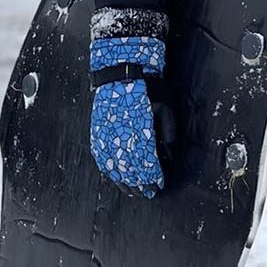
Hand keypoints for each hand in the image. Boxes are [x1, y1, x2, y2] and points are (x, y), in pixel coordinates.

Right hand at [89, 32, 166, 195]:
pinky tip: (114, 177)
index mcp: (140, 133)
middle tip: (148, 194)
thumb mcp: (165, 109)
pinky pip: (101, 158)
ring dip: (124, 181)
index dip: (153, 177)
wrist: (120, 72)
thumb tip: (169, 156)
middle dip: (140, 184)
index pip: (147, 163)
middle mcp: (121, 137)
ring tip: (132, 191)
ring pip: (114, 167)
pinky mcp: (97, 133)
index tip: (159, 185)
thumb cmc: (147, 89)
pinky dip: (108, 170)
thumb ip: (168, 134)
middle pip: (130, 170)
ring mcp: (106, 136)